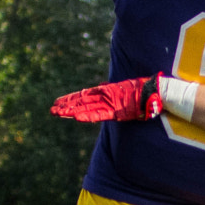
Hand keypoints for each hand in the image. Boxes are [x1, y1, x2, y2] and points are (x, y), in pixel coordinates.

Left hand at [51, 76, 165, 122]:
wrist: (152, 91)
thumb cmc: (140, 91)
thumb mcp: (121, 91)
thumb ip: (110, 90)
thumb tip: (102, 86)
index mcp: (104, 91)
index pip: (83, 95)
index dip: (70, 99)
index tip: (59, 102)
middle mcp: (103, 96)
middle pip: (80, 101)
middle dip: (66, 106)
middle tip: (52, 110)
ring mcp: (108, 103)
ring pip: (85, 107)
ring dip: (70, 111)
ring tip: (57, 113)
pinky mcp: (115, 110)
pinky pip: (98, 115)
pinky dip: (87, 116)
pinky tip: (75, 118)